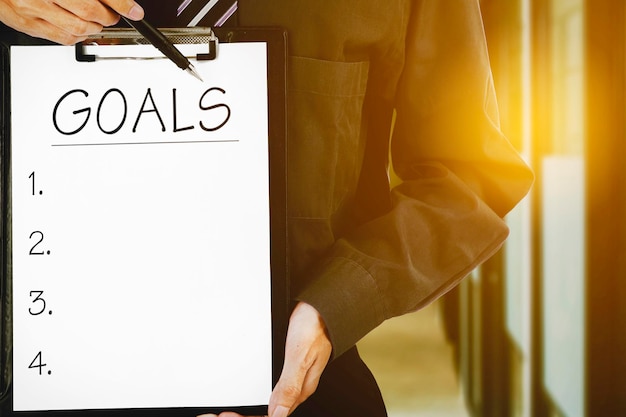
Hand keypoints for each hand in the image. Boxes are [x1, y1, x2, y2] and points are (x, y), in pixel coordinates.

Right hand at [0, 0, 143, 44]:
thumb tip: (114, 0)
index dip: (120, 3)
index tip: (134, 11)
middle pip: (89, 12)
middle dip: (108, 16)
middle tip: (113, 14)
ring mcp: (32, 10)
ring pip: (78, 29)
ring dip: (95, 28)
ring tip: (97, 20)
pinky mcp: (28, 26)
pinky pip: (63, 39)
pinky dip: (80, 36)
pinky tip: (82, 29)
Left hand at [198, 302, 332, 416]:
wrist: (321, 305)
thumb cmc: (314, 326)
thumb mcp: (300, 356)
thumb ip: (290, 385)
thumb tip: (279, 413)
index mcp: (302, 387)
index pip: (277, 413)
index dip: (255, 416)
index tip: (234, 415)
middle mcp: (299, 384)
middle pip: (273, 408)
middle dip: (250, 412)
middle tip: (227, 414)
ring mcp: (294, 374)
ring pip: (272, 397)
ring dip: (253, 403)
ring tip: (233, 407)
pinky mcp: (289, 364)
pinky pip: (272, 383)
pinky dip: (257, 388)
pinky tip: (248, 388)